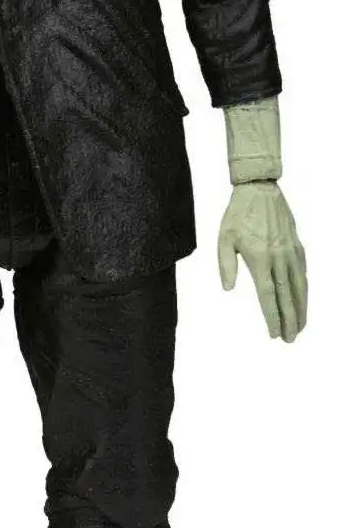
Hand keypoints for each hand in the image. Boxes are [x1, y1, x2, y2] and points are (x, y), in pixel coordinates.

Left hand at [217, 181, 306, 341]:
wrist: (259, 189)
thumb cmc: (237, 214)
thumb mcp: (223, 238)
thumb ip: (226, 265)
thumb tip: (228, 289)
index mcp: (259, 258)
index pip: (268, 295)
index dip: (272, 316)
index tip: (274, 333)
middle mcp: (278, 257)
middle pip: (287, 296)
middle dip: (290, 320)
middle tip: (290, 339)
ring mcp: (290, 251)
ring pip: (299, 286)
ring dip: (301, 308)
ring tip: (300, 326)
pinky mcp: (297, 244)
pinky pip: (303, 271)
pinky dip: (305, 288)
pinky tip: (304, 300)